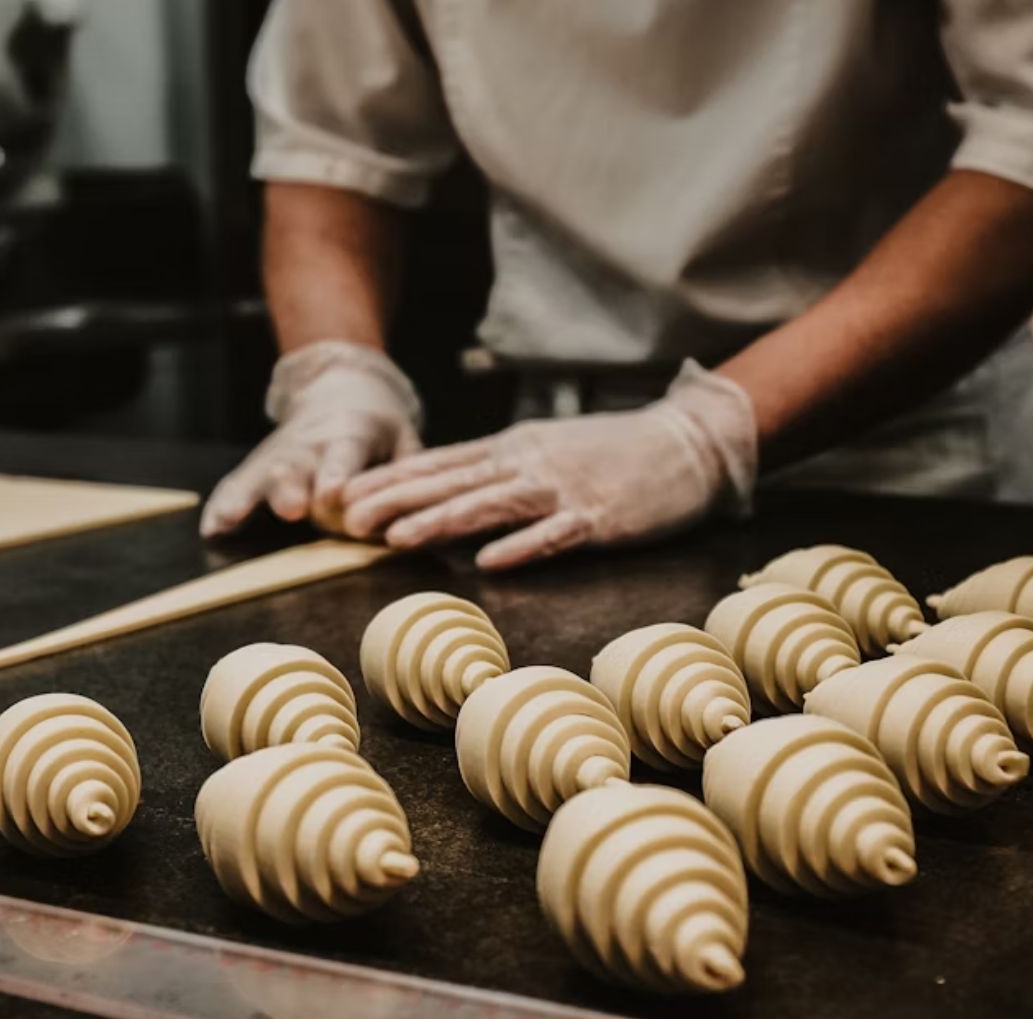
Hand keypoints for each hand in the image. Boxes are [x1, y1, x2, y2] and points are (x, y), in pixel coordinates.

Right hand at [200, 341, 422, 536]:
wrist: (338, 389)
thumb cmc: (378, 427)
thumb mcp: (403, 438)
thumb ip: (408, 469)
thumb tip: (415, 505)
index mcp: (348, 436)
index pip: (343, 456)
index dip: (338, 475)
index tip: (333, 494)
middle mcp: (308, 445)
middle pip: (295, 468)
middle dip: (289, 488)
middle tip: (290, 509)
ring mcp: (278, 456)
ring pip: (259, 476)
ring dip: (246, 500)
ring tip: (228, 521)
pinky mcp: (257, 467)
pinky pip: (236, 485)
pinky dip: (223, 506)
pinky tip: (210, 530)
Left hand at [342, 360, 756, 568]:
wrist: (687, 441)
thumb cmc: (615, 452)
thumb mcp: (547, 451)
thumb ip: (501, 473)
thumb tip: (448, 497)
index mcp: (514, 449)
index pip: (441, 464)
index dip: (390, 480)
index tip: (345, 495)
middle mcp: (529, 464)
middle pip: (452, 483)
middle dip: (396, 501)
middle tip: (347, 519)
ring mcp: (563, 489)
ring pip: (491, 506)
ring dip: (441, 521)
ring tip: (396, 538)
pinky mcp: (599, 517)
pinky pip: (555, 534)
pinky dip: (522, 547)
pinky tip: (490, 563)